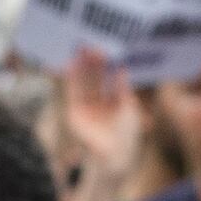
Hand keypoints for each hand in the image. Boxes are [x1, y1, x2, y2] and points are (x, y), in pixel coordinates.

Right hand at [53, 49, 141, 188]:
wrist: (115, 156)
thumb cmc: (127, 134)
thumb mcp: (129, 108)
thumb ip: (122, 89)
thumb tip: (122, 68)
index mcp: (115, 102)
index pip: (110, 79)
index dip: (109, 65)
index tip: (108, 49)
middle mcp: (100, 104)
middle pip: (96, 79)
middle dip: (94, 63)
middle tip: (92, 44)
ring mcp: (87, 108)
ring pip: (84, 83)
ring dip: (82, 67)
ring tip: (82, 50)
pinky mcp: (75, 113)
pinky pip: (73, 93)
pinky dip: (72, 79)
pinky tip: (72, 65)